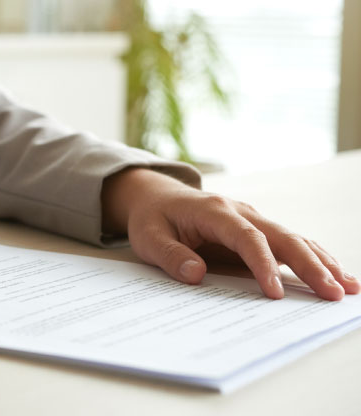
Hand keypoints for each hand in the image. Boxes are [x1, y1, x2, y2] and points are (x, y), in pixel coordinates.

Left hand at [100, 168, 359, 300]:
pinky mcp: (256, 230)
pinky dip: (313, 258)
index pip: (246, 238)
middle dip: (310, 265)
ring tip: (348, 288)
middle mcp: (240, 211)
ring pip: (293, 238)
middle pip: (282, 237)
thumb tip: (196, 275)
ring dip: (321, 262)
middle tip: (333, 293)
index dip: (263, 264)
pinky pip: (288, 243)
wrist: (155, 197)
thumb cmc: (152, 218)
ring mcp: (252, 219)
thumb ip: (170, 255)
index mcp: (214, 211)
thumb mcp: (148, 237)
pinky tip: (335, 275)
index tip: (274, 292)